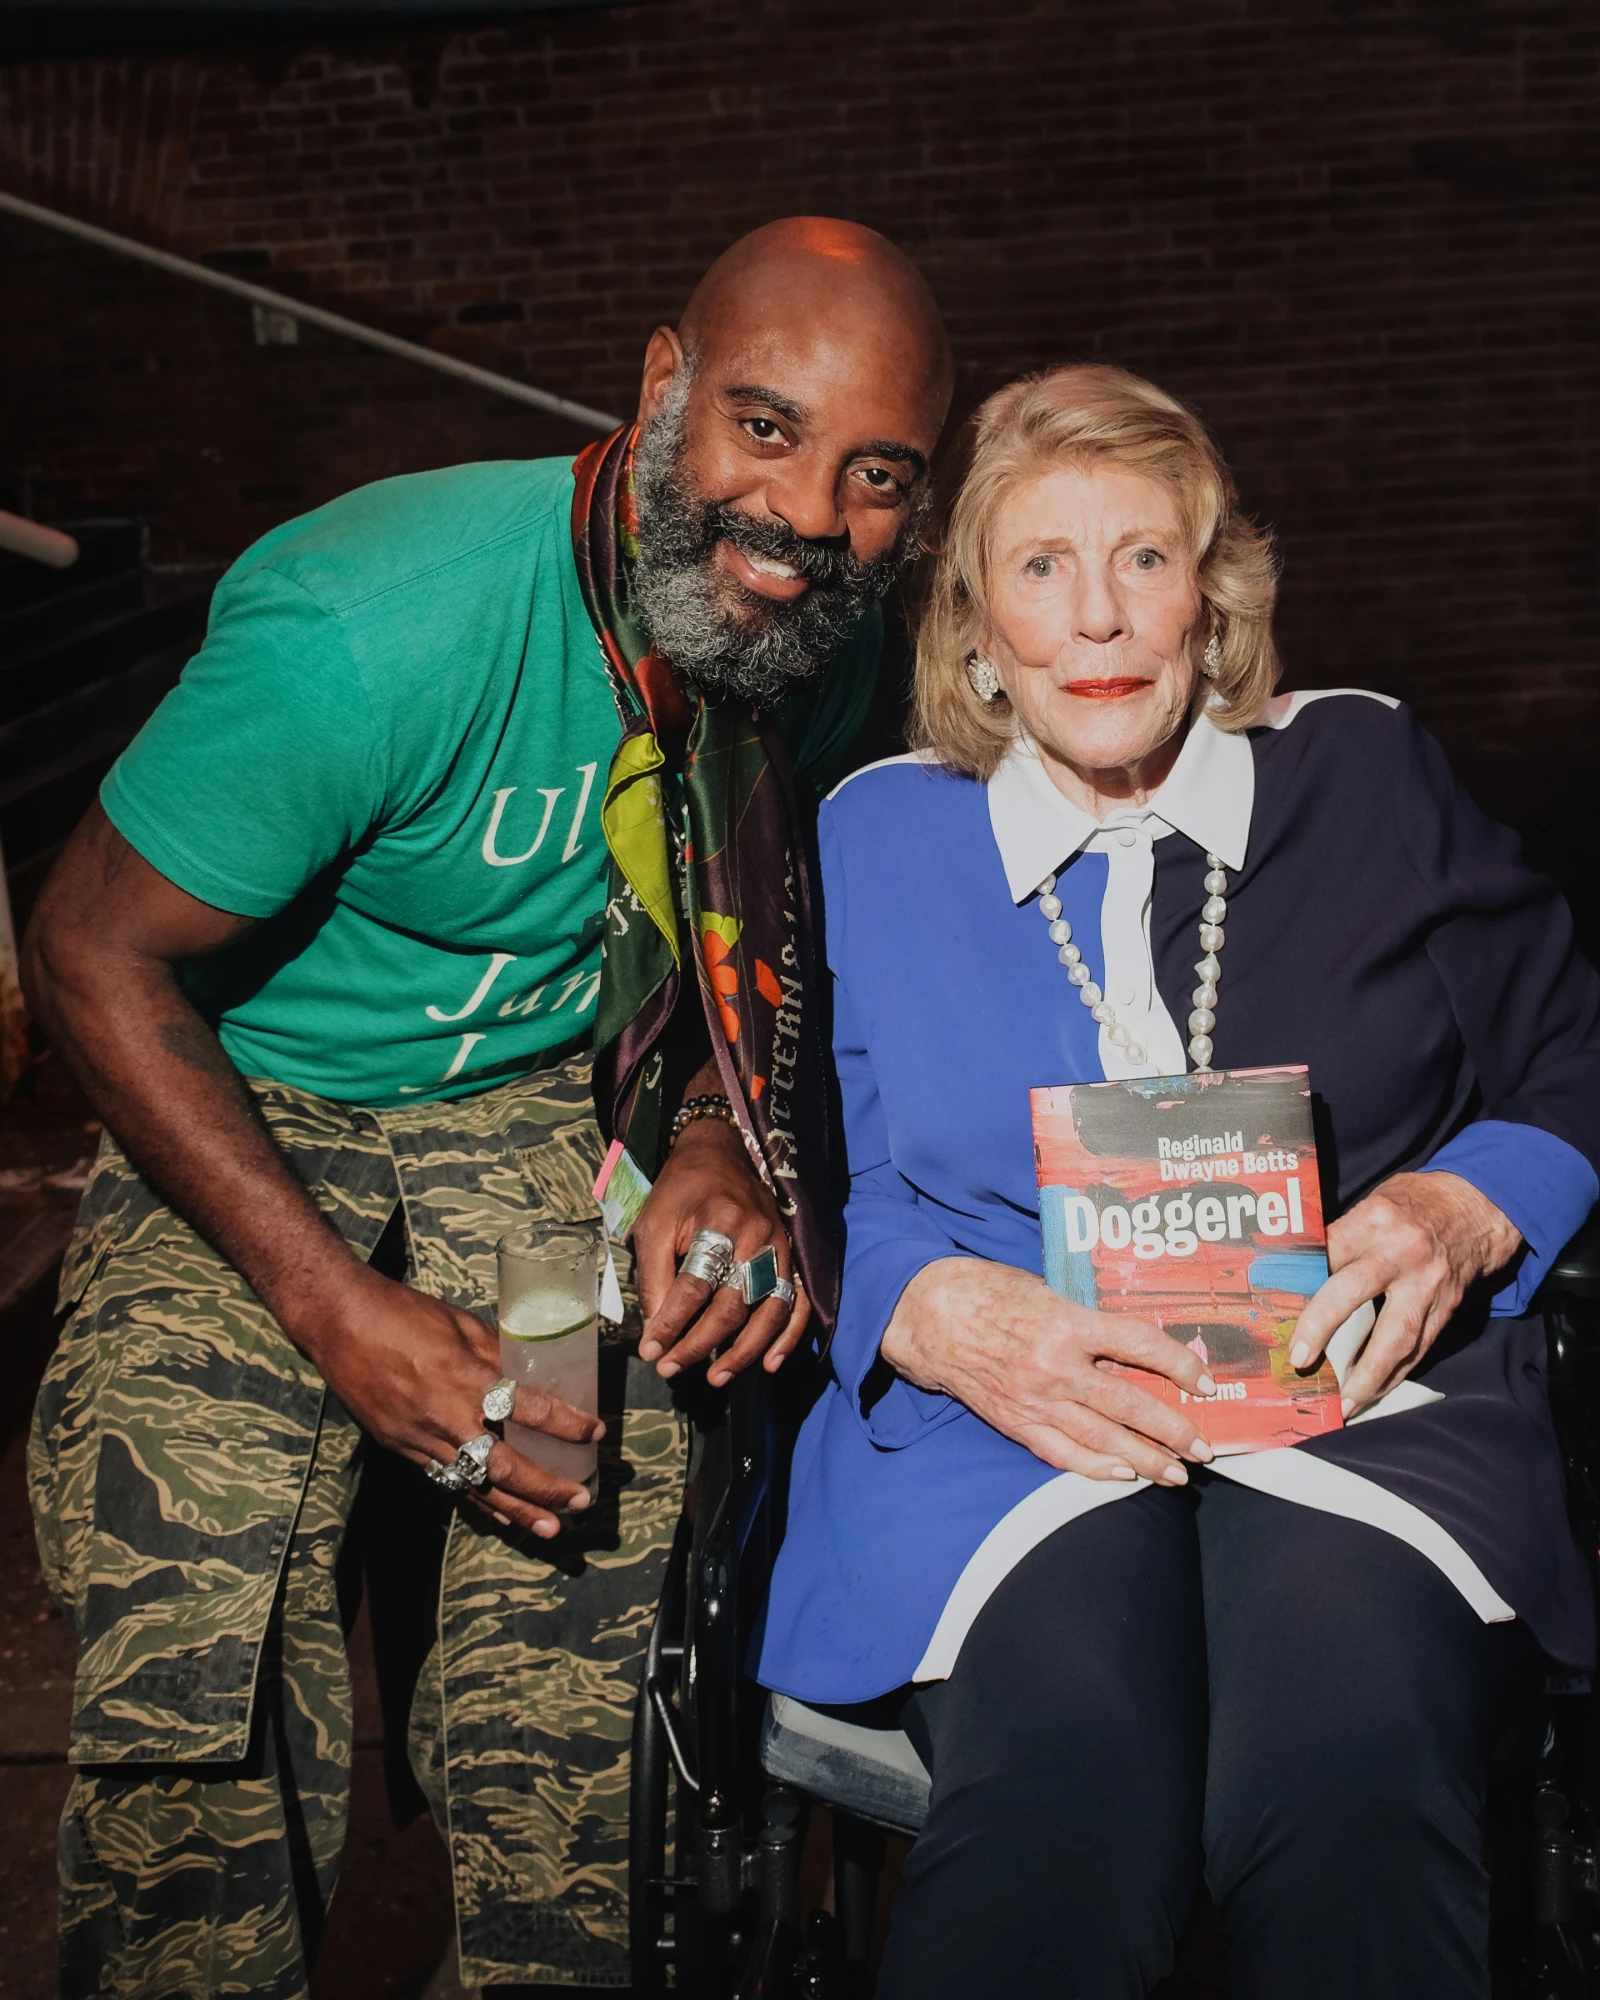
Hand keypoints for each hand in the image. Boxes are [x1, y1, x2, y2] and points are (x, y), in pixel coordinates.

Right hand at [288, 1263, 604, 1538]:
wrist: (338, 1323)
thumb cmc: (402, 1313)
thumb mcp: (461, 1324)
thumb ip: (496, 1352)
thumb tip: (531, 1369)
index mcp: (462, 1377)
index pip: (525, 1408)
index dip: (565, 1423)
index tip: (595, 1433)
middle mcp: (442, 1416)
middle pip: (502, 1466)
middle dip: (544, 1489)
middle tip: (580, 1502)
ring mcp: (417, 1438)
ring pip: (472, 1484)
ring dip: (514, 1510)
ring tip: (549, 1528)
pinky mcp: (398, 1449)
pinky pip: (445, 1480)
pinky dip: (475, 1499)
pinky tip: (500, 1515)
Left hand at [631, 1117, 808, 1386]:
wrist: (720, 1152)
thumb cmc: (681, 1191)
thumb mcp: (654, 1223)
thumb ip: (654, 1275)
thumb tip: (655, 1331)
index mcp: (717, 1223)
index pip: (695, 1285)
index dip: (672, 1323)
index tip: (651, 1351)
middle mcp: (755, 1237)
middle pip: (732, 1305)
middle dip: (700, 1344)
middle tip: (671, 1368)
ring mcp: (780, 1248)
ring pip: (769, 1311)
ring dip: (744, 1352)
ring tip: (716, 1378)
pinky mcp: (791, 1256)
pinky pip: (799, 1303)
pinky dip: (788, 1338)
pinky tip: (770, 1364)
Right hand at [882, 1257, 1215, 1483]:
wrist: (928, 1315)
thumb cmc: (987, 1291)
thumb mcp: (1045, 1291)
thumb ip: (1085, 1320)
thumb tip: (1130, 1345)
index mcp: (1067, 1324)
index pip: (1140, 1346)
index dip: (1180, 1366)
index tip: (1205, 1382)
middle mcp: (1056, 1368)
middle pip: (1130, 1405)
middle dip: (1173, 1430)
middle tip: (1204, 1447)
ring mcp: (1035, 1400)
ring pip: (1102, 1439)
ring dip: (1145, 1460)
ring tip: (1176, 1474)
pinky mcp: (1016, 1422)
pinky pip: (1062, 1453)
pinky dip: (1095, 1467)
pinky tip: (1122, 1475)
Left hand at [1288, 1171, 1521, 1416]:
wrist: (1478, 1207)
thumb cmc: (1412, 1205)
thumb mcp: (1374, 1204)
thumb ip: (1342, 1237)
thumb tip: (1298, 1274)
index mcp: (1375, 1219)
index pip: (1327, 1253)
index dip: (1301, 1281)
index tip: (1277, 1308)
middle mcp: (1401, 1251)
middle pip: (1353, 1292)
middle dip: (1322, 1327)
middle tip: (1300, 1359)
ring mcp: (1428, 1282)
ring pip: (1395, 1335)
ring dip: (1368, 1374)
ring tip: (1345, 1402)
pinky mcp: (1448, 1306)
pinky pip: (1421, 1347)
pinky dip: (1397, 1372)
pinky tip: (1376, 1390)